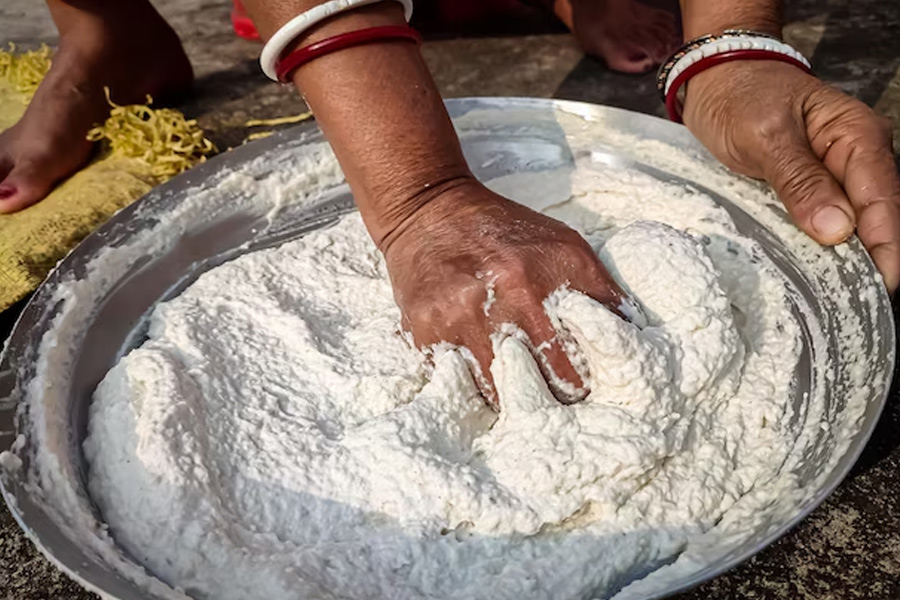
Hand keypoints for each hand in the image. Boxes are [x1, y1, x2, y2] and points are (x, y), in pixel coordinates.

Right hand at [382, 180, 627, 402]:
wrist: (430, 212)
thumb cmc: (504, 231)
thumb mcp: (565, 245)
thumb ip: (601, 290)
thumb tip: (634, 334)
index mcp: (535, 283)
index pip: (570, 367)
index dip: (581, 386)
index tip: (582, 389)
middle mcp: (494, 305)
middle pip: (534, 388)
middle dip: (549, 398)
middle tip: (554, 399)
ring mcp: (454, 322)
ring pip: (495, 393)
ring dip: (510, 396)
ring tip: (519, 391)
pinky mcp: (424, 333)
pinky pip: (458, 381)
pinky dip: (473, 384)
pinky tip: (482, 373)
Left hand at [682, 60, 899, 291]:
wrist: (716, 79)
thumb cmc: (741, 98)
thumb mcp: (765, 136)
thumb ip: (800, 180)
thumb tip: (837, 230)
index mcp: (856, 136)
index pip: (883, 200)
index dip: (885, 248)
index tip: (879, 288)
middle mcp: (855, 157)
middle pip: (874, 219)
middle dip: (867, 262)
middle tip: (851, 306)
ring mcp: (835, 174)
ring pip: (851, 225)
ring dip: (842, 259)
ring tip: (833, 300)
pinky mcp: (810, 188)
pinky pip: (824, 222)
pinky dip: (820, 247)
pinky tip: (812, 275)